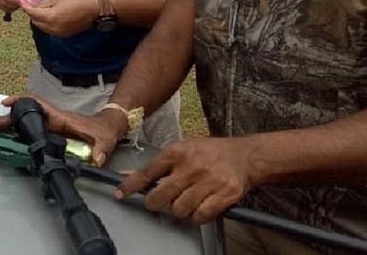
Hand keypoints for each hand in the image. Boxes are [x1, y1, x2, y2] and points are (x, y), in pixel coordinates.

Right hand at [0, 93, 125, 166]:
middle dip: (5, 118)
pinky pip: (29, 129)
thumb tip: (96, 159)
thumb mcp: (104, 140)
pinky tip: (5, 136)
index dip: (21, 101)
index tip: (6, 103)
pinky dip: (16, 130)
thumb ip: (100, 149)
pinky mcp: (50, 133)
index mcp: (61, 117)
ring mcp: (50, 126)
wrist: (108, 129)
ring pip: (24, 122)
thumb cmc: (104, 131)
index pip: (38, 104)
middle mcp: (52, 119)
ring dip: (7, 124)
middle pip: (24, 114)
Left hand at [19, 0, 98, 35]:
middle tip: (31, 4)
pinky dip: (46, 23)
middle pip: (35, 21)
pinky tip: (49, 16)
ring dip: (38, 19)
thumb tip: (29, 3)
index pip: (32, 13)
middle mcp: (52, 28)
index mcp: (50, 17)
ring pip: (41, 27)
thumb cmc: (76, 1)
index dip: (26, 7)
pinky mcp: (63, 35)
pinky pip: (49, 30)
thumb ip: (42, 3)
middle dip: (32, 13)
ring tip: (41, 9)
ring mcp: (58, 33)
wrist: (93, 10)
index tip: (22, 1)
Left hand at [115, 137, 253, 223]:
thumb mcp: (182, 149)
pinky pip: (200, 216)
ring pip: (179, 209)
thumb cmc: (210, 152)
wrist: (245, 156)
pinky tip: (197, 208)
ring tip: (183, 203)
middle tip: (156, 203)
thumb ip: (158, 165)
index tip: (120, 193)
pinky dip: (195, 217)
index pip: (148, 172)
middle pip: (161, 195)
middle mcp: (191, 166)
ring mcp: (208, 181)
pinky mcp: (224, 195)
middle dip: (154, 203)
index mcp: (177, 152)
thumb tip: (129, 174)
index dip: (131, 185)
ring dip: (178, 211)